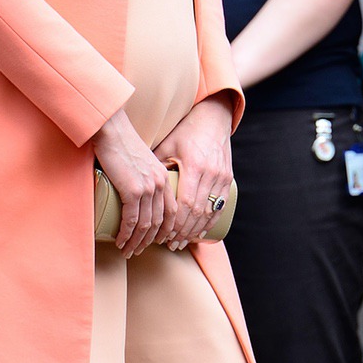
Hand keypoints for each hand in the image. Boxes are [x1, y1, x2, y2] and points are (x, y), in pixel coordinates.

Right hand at [90, 109, 175, 257]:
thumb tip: (133, 190)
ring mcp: (147, 188)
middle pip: (159, 222)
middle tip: (138, 250)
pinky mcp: (132, 190)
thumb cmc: (120, 142)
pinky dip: (126, 234)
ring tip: (128, 250)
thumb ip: (143, 174)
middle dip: (149, 241)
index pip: (171, 211)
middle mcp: (159, 184)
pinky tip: (121, 241)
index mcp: (163, 177)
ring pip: (146, 225)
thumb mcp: (140, 160)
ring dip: (136, 242)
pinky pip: (132, 220)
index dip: (166, 230)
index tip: (157, 241)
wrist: (111, 129)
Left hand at [154, 93, 233, 249]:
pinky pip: (219, 207)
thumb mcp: (167, 144)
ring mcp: (221, 178)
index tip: (163, 234)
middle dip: (182, 231)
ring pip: (209, 212)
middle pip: (197, 212)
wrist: (213, 118)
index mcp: (195, 166)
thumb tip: (135, 185)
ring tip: (180, 242)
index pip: (185, 203)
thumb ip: (155, 165)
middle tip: (168, 244)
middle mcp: (211, 174)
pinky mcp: (227, 180)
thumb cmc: (186, 131)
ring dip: (194, 231)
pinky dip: (209, 222)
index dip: (174, 222)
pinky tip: (199, 233)